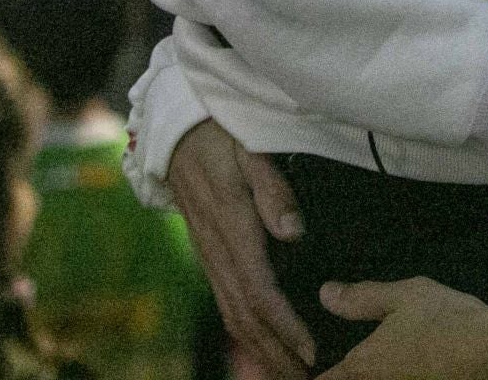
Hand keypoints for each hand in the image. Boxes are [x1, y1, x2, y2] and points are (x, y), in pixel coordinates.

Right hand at [169, 120, 317, 376]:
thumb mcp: (250, 151)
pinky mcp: (209, 254)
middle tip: (308, 378)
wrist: (176, 132)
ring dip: (260, 349)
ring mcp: (210, 256)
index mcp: (233, 229)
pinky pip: (226, 301)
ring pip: (233, 315)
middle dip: (276, 353)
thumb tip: (292, 232)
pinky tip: (263, 344)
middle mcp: (218, 252)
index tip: (311, 350)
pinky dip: (245, 330)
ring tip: (290, 372)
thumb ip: (273, 190)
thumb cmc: (222, 137)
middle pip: (246, 317)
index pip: (261, 292)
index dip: (287, 326)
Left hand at [316, 279, 487, 379]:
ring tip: (382, 363)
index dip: (314, 377)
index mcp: (363, 365)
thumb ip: (362, 297)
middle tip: (338, 365)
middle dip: (348, 374)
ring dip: (375, 375)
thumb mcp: (403, 296)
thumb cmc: (443, 319)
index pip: (326, 379)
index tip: (308, 372)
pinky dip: (401, 376)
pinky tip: (412, 367)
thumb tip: (325, 294)